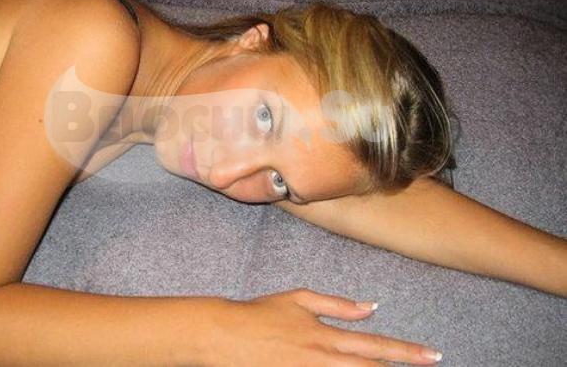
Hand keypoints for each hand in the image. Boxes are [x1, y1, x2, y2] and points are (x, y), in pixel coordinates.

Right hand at [209, 288, 442, 365]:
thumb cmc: (261, 313)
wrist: (226, 336)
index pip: (374, 346)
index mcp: (325, 336)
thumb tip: (370, 307)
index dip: (406, 352)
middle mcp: (322, 360)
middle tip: (431, 365)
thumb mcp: (299, 299)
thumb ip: (337, 304)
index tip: (432, 355)